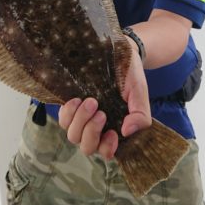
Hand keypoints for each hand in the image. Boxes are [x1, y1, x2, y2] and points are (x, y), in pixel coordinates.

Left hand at [58, 44, 151, 159]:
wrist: (118, 52)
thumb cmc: (130, 75)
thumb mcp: (139, 92)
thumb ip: (140, 114)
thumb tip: (126, 131)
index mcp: (116, 129)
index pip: (107, 152)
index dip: (107, 148)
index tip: (113, 132)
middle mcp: (98, 127)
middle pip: (87, 147)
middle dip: (92, 132)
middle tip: (101, 111)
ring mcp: (83, 118)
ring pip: (73, 135)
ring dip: (80, 121)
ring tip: (91, 101)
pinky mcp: (72, 106)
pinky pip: (63, 120)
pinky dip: (68, 112)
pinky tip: (77, 99)